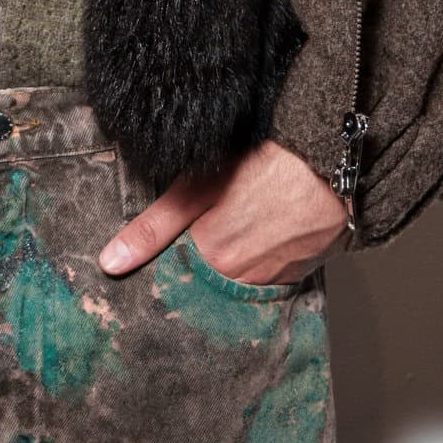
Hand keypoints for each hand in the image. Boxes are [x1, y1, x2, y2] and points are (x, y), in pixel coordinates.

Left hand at [97, 139, 348, 284]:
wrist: (332, 161)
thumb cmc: (263, 165)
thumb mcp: (197, 188)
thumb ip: (153, 228)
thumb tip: (110, 263)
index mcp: (214, 262)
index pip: (177, 281)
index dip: (169, 264)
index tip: (166, 252)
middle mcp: (245, 281)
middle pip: (210, 281)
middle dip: (201, 265)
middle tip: (207, 230)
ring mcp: (276, 279)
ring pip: (240, 278)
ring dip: (234, 261)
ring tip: (236, 226)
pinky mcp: (301, 271)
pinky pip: (270, 274)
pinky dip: (262, 258)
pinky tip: (262, 232)